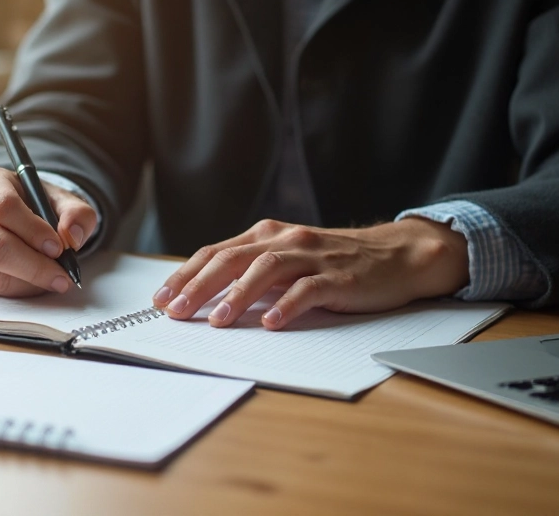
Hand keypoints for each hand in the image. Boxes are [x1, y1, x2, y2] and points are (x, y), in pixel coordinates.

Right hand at [0, 164, 97, 295]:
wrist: (7, 215)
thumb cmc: (33, 205)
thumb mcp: (60, 200)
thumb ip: (76, 213)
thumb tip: (73, 236)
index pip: (3, 207)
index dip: (33, 231)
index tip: (58, 248)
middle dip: (33, 267)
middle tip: (62, 277)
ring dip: (28, 283)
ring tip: (51, 278)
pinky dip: (16, 290)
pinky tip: (30, 280)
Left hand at [152, 218, 468, 329]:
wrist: (397, 255)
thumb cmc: (336, 262)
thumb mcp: (289, 260)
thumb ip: (253, 272)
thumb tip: (207, 297)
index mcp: (267, 235)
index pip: (216, 252)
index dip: (185, 274)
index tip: (161, 298)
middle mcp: (285, 240)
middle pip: (231, 259)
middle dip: (198, 286)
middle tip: (175, 311)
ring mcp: (312, 256)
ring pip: (265, 270)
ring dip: (236, 296)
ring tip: (216, 321)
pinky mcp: (338, 276)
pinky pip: (307, 289)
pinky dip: (286, 305)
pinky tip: (270, 322)